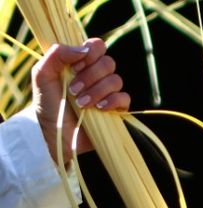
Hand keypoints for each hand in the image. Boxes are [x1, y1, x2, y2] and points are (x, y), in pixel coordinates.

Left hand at [32, 38, 129, 164]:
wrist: (54, 132)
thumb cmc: (46, 103)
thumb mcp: (42, 74)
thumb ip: (57, 54)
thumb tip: (84, 50)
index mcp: (81, 63)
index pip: (97, 46)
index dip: (90, 53)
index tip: (75, 66)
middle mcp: (96, 75)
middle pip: (108, 62)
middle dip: (90, 76)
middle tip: (73, 89)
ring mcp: (108, 92)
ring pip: (116, 80)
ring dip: (97, 91)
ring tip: (81, 104)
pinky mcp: (116, 109)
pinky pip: (125, 98)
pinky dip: (112, 101)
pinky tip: (98, 109)